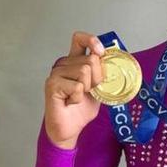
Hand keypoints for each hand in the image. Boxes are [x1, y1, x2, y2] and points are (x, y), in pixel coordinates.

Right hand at [43, 32, 105, 148]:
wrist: (70, 128)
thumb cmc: (81, 108)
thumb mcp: (98, 87)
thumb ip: (103, 73)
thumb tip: (114, 61)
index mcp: (74, 61)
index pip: (80, 39)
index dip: (92, 41)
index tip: (101, 52)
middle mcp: (63, 64)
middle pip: (91, 60)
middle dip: (97, 78)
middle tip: (88, 91)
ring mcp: (56, 73)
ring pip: (84, 72)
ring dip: (87, 89)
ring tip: (78, 97)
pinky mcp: (52, 84)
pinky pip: (77, 86)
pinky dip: (78, 98)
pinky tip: (70, 102)